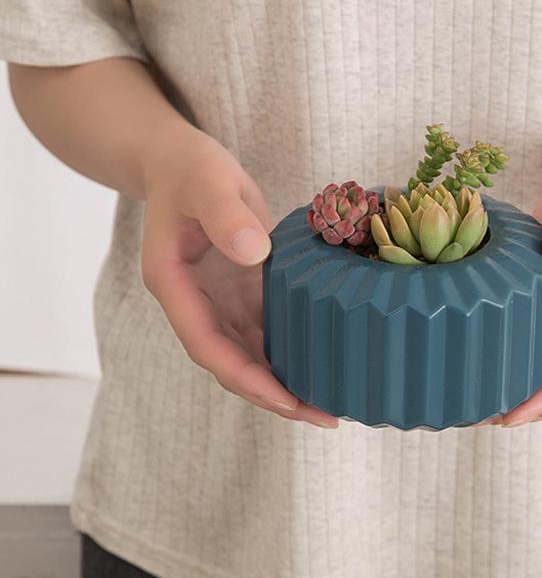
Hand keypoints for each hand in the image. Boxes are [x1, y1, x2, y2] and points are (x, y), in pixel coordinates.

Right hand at [140, 126, 337, 427]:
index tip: (286, 400)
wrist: (182, 161)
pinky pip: (265, 331)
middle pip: (231, 363)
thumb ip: (225, 214)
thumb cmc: (190, 169)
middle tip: (324, 416)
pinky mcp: (240, 292)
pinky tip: (325, 362)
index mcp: (175, 285)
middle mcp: (195, 303)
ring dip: (285, 380)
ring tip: (330, 403)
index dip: (245, 378)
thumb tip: (252, 253)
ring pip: (249, 354)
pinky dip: (291, 350)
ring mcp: (218, 301)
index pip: (207, 346)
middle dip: (273, 394)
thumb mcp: (207, 181)